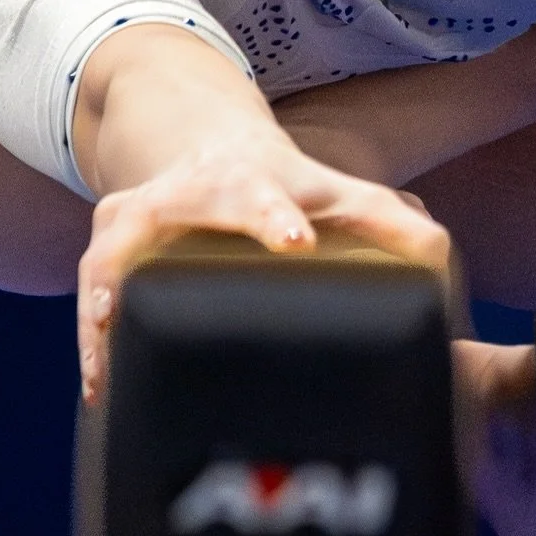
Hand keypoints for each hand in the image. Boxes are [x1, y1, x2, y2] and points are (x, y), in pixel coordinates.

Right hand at [76, 122, 452, 402]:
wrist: (208, 144)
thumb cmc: (289, 188)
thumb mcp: (340, 194)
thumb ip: (392, 223)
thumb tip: (442, 257)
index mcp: (254, 182)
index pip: (266, 194)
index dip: (275, 217)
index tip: (293, 241)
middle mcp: (188, 193)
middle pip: (165, 220)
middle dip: (152, 265)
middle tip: (157, 308)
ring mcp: (139, 218)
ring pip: (111, 255)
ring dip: (104, 304)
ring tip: (105, 367)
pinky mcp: (108, 248)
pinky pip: (93, 295)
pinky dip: (93, 342)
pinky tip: (99, 391)